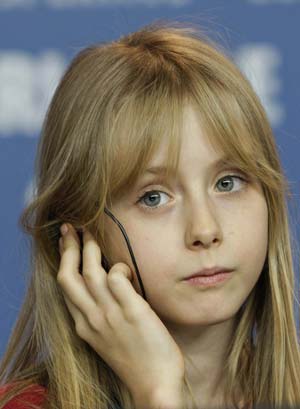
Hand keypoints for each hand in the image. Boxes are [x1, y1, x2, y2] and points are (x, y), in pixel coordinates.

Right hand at [57, 223, 184, 403]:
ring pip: (90, 272)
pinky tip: (127, 267)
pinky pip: (118, 278)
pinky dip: (119, 267)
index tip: (65, 242)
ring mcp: (110, 315)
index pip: (64, 287)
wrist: (154, 383)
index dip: (63, 260)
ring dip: (89, 248)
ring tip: (92, 232)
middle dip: (67, 248)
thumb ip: (101, 313)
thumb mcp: (108, 336)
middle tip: (71, 227)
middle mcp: (91, 318)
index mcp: (83, 325)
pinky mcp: (132, 311)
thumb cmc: (135, 358)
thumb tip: (106, 284)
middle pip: (68, 276)